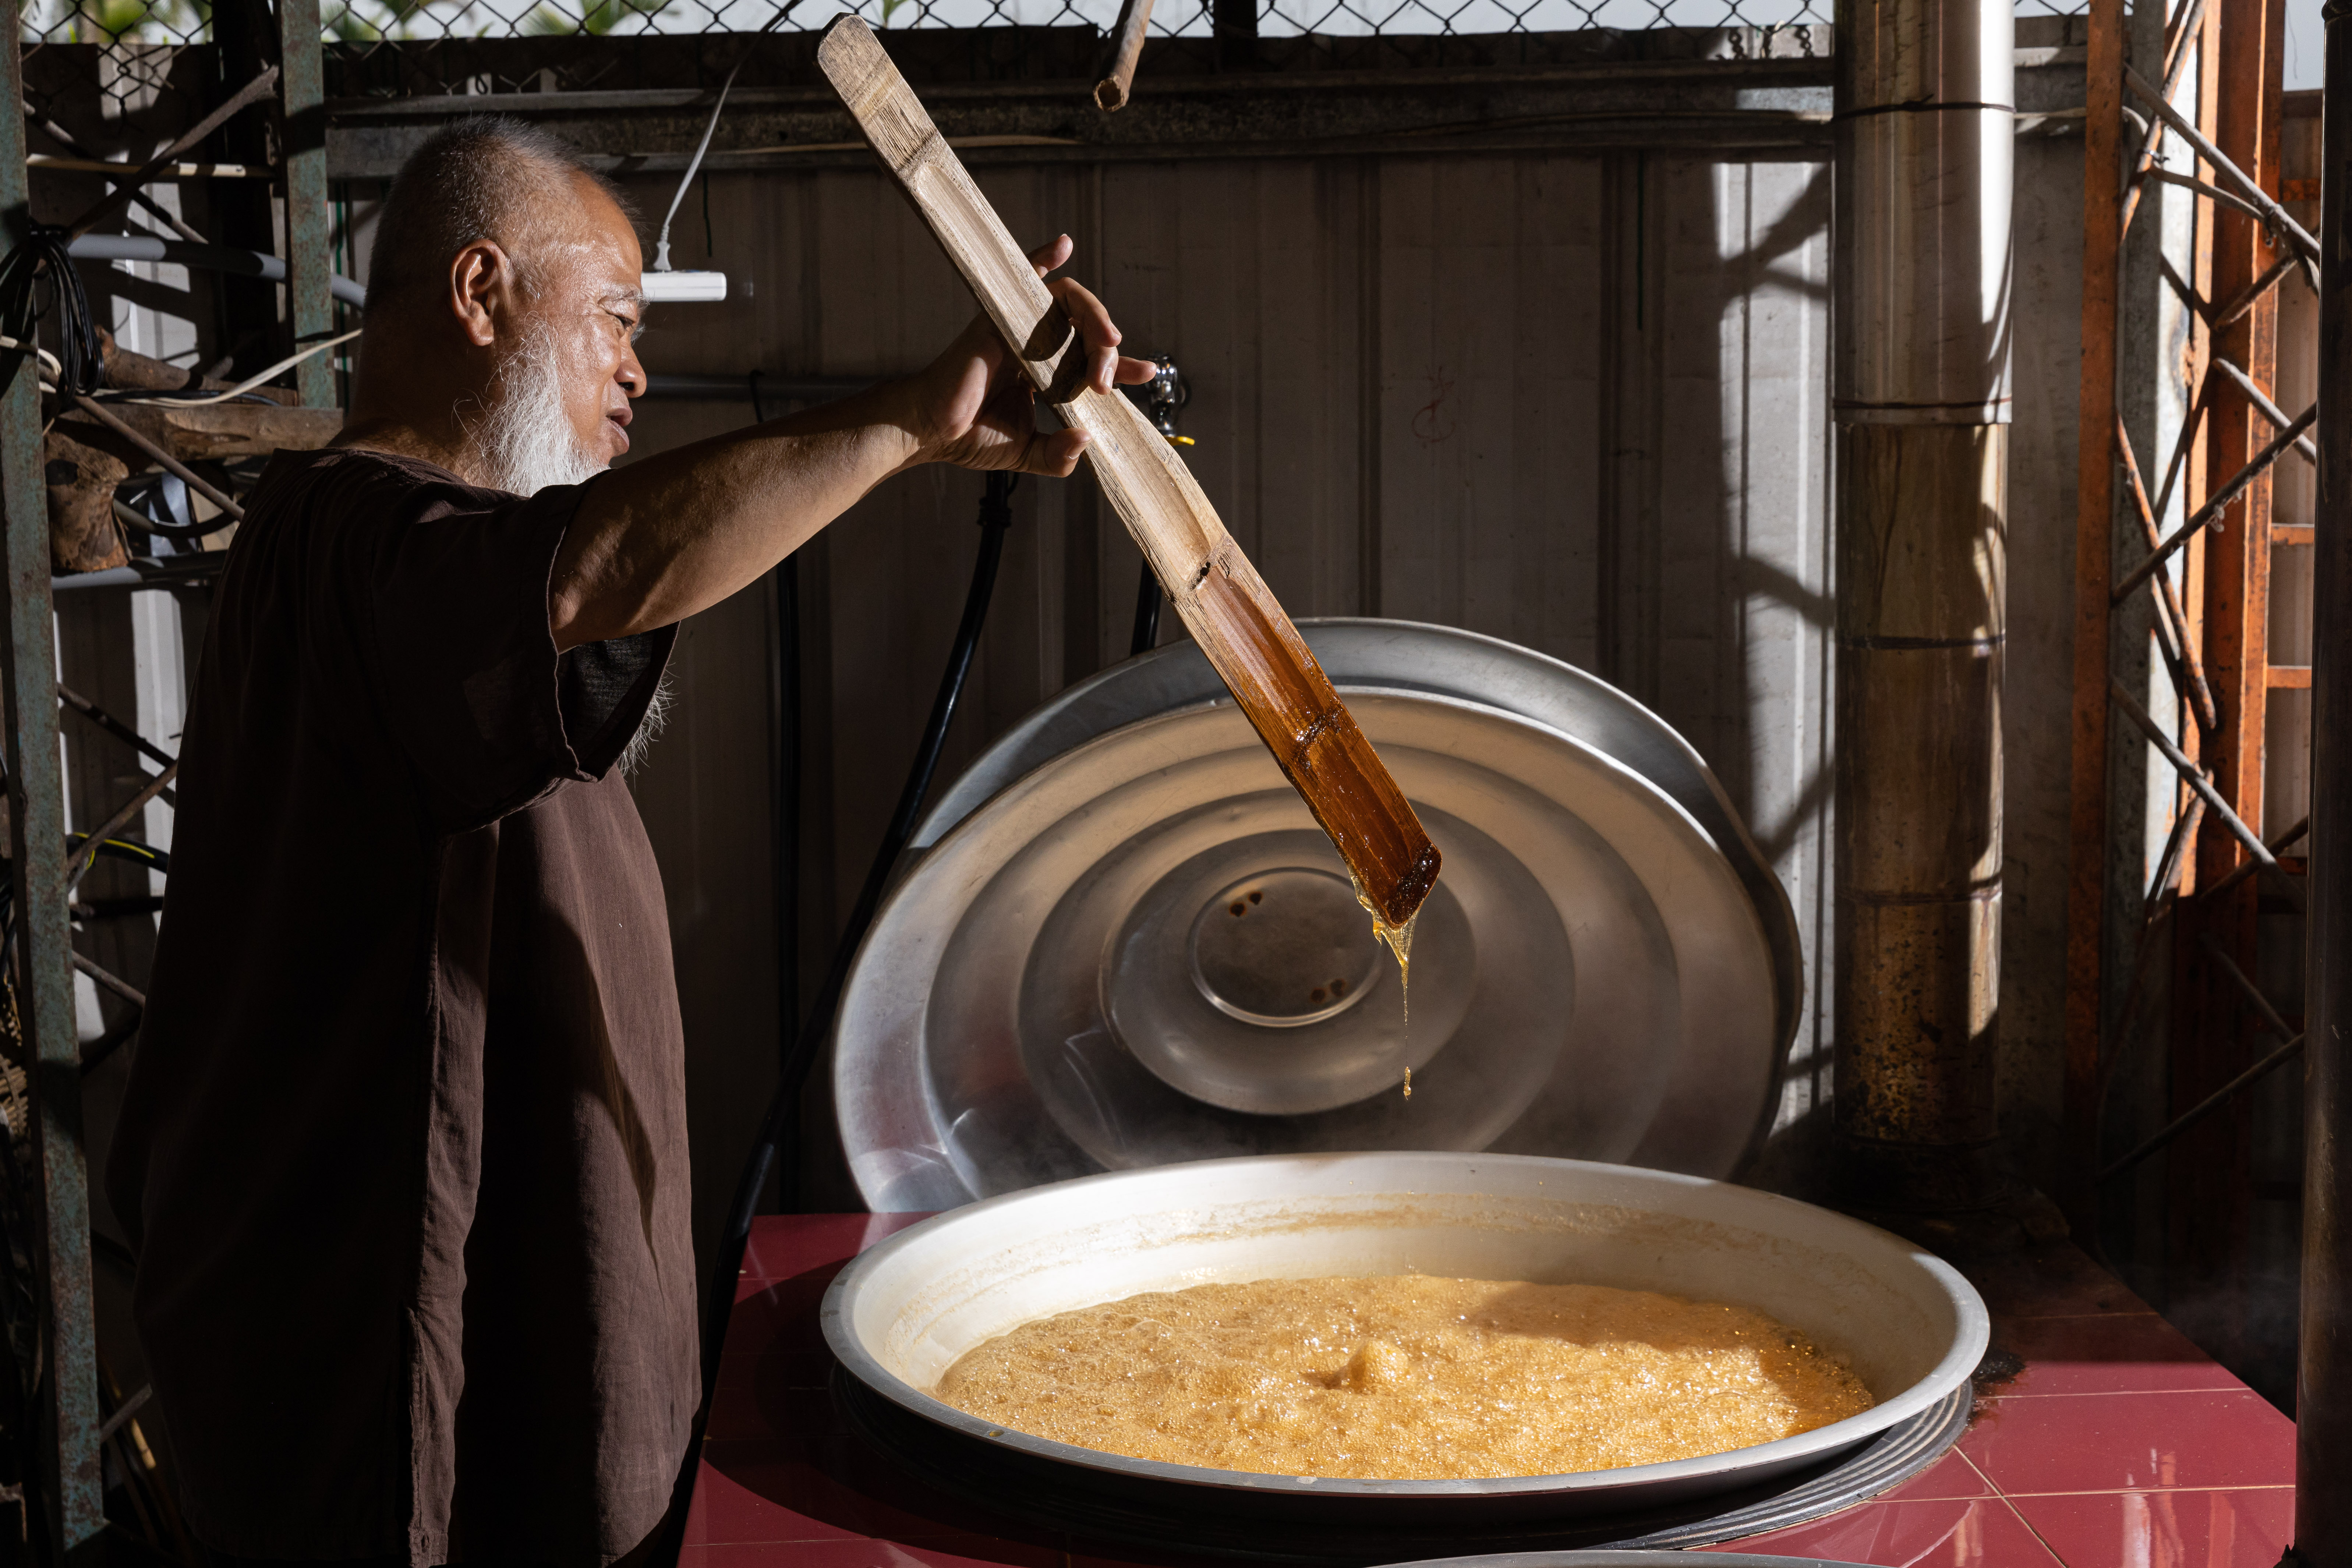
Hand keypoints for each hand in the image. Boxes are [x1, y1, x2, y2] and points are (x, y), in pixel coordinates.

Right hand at [898, 235, 1156, 475]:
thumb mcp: (1028, 453)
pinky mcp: (1000, 316)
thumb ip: (1059, 454)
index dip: (1123, 365)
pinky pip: (1023, 277)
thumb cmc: (972, 438)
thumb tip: (1086, 441)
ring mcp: (1020, 327)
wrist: (932, 431)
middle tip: (1107, 382)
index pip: (1093, 362)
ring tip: (1110, 343)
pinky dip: (1042, 257)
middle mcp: (1039, 346)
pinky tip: (1063, 244)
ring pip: (1070, 305)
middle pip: (1088, 332)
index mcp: (1048, 375)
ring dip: (1096, 319)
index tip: (1147, 372)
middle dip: (1109, 354)